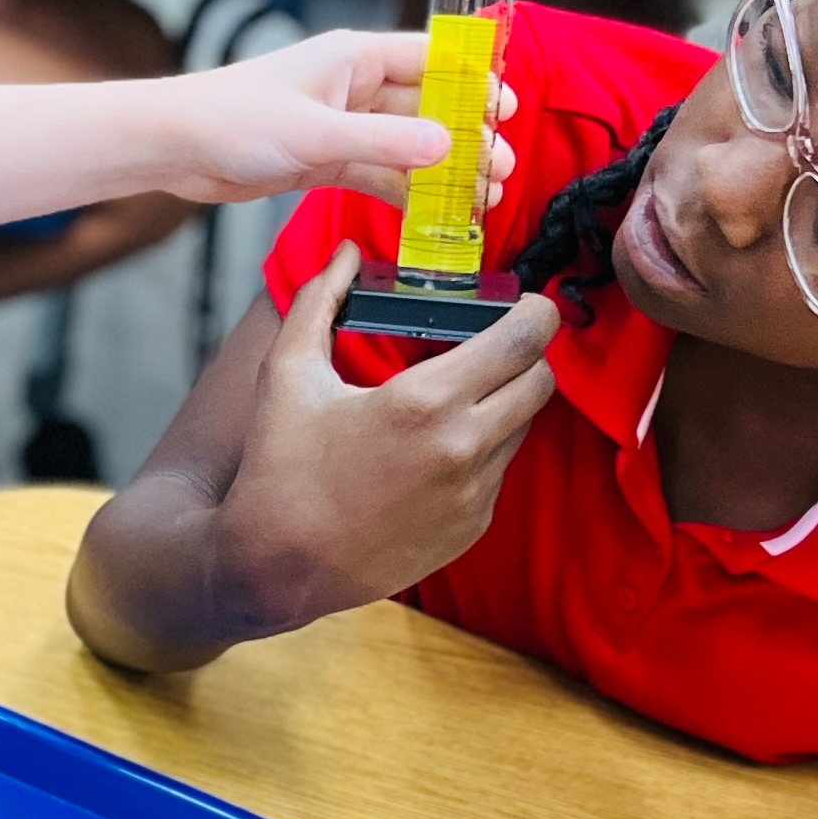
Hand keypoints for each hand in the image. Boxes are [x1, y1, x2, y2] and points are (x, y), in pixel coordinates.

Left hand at [151, 29, 520, 208]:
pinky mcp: (324, 159)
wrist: (176, 147)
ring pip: (405, 146)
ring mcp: (340, 124)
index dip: (472, 83)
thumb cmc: (233, 119)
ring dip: (441, 171)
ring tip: (480, 198)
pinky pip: (377, 174)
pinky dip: (405, 192)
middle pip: (426, 108)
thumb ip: (383, 143)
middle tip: (500, 169)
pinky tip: (433, 215)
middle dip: (466, 138)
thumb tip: (447, 147)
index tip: (506, 109)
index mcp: (354, 57)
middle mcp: (352, 86)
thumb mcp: (317, 133)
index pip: (431, 59)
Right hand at [214, 246, 557, 623]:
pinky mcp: (471, 527)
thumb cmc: (280, 467)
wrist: (277, 567)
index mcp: (425, 402)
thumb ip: (318, 301)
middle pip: (540, 381)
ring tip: (452, 400)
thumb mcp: (287, 374)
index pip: (523, 339)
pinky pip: (498, 472)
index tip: (526, 303)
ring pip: (522, 428)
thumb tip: (345, 252)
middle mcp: (463, 448)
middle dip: (526, 356)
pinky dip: (480, 452)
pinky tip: (432, 451)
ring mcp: (473, 493)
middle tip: (495, 346)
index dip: (536, 312)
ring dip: (502, 405)